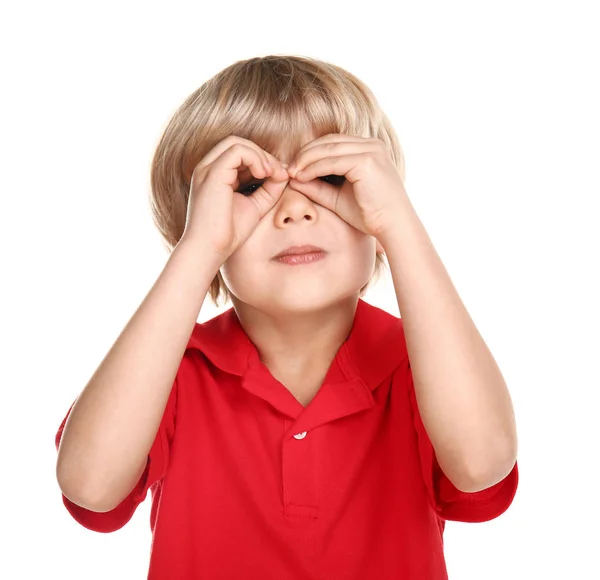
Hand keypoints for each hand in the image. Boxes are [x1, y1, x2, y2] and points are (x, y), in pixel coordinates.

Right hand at [182, 136, 289, 259]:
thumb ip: (269, 189)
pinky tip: (265, 175)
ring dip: (261, 156)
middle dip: (263, 155)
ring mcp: (207, 169)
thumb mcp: (255, 206)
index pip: (240, 155)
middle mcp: (207, 168)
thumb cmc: (228, 234)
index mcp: (215, 176)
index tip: (280, 177)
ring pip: (237, 143)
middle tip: (280, 173)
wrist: (209, 250)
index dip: (262, 161)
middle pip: (238, 144)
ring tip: (272, 174)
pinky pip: (237, 151)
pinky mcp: (212, 173)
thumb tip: (284, 172)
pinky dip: (256, 158)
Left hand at [286, 134, 407, 239]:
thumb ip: (317, 187)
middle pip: (329, 141)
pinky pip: (332, 161)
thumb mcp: (338, 198)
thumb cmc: (370, 215)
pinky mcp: (366, 161)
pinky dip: (313, 168)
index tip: (293, 167)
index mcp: (369, 149)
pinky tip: (301, 177)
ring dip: (306, 160)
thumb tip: (293, 179)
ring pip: (328, 148)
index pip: (334, 143)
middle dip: (305, 153)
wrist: (393, 227)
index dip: (310, 152)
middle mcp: (372, 145)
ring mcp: (371, 151)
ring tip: (291, 173)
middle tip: (288, 168)